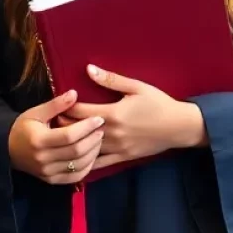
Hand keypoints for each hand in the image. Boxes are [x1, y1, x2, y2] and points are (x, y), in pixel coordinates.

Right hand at [8, 89, 104, 183]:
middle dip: (93, 140)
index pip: (69, 136)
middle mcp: (44, 159)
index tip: (98, 119)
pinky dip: (87, 167)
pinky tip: (92, 156)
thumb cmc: (23, 127)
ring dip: (93, 153)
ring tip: (99, 140)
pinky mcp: (52, 180)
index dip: (86, 127)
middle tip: (102, 129)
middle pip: (76, 151)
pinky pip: (75, 177)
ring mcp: (48, 172)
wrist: (7, 149)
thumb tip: (75, 93)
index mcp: (39, 140)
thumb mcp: (36, 112)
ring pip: (78, 165)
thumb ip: (56, 104)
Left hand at [64, 65, 206, 170]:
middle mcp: (112, 134)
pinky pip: (101, 163)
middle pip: (79, 131)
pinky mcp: (124, 158)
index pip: (80, 112)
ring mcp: (118, 148)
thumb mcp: (136, 87)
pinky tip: (76, 158)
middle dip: (65, 125)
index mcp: (113, 114)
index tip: (56, 103)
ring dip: (74, 142)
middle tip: (52, 120)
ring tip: (60, 137)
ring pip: (87, 148)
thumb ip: (110, 80)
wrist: (179, 127)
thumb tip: (88, 69)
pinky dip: (87, 161)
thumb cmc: (159, 103)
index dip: (65, 107)